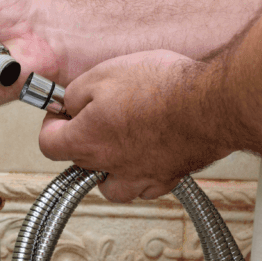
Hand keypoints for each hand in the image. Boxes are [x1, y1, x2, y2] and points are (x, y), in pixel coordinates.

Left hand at [38, 50, 232, 201]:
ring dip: (108, 169)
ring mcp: (140, 176)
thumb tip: (69, 104)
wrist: (212, 104)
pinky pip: (146, 186)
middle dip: (82, 139)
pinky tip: (149, 153)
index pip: (48, 144)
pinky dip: (142, 174)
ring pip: (112, 186)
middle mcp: (110, 166)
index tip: (62, 112)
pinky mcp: (169, 177)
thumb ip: (76, 93)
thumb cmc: (163, 88)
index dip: (52, 124)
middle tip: (96, 116)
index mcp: (86, 141)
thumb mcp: (103, 74)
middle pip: (79, 163)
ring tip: (118, 145)